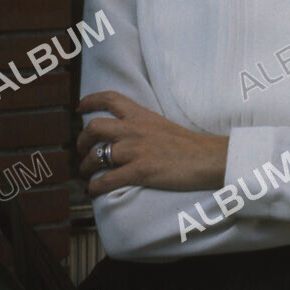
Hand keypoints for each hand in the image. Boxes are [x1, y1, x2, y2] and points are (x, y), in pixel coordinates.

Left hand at [76, 91, 228, 195]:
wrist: (210, 159)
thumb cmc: (192, 146)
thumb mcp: (165, 126)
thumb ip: (145, 127)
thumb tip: (129, 136)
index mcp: (143, 116)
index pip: (110, 99)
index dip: (90, 101)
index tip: (79, 108)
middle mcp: (135, 129)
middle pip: (94, 127)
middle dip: (81, 141)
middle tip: (81, 150)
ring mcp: (137, 150)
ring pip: (96, 155)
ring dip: (85, 167)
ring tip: (86, 174)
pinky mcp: (140, 171)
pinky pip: (107, 179)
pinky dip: (95, 187)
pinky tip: (93, 191)